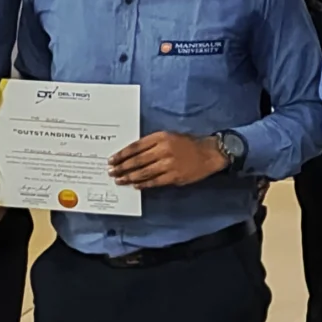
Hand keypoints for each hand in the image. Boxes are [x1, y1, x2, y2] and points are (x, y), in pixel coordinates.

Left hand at [109, 131, 230, 189]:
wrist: (209, 153)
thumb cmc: (188, 144)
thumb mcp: (170, 136)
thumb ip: (152, 144)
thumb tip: (132, 156)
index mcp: (161, 137)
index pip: (136, 147)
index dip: (122, 154)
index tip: (112, 160)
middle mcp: (164, 149)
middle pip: (137, 160)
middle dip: (122, 167)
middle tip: (111, 172)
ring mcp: (169, 164)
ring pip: (144, 172)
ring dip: (129, 177)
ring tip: (120, 180)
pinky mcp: (174, 176)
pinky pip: (155, 181)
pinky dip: (144, 184)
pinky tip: (136, 185)